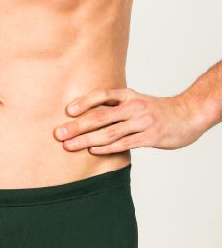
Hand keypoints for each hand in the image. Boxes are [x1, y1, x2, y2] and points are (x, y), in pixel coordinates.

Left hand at [54, 88, 205, 154]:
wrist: (189, 115)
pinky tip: (93, 151)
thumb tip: (89, 117)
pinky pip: (125, 143)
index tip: (67, 111)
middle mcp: (135, 106)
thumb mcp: (137, 103)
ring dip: (87, 140)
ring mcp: (143, 122)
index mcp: (129, 96)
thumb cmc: (157, 112)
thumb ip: (116, 108)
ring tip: (69, 146)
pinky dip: (107, 148)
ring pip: (110, 132)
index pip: (103, 96)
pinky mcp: (150, 137)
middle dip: (77, 126)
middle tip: (59, 133)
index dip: (84, 102)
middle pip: (101, 116)